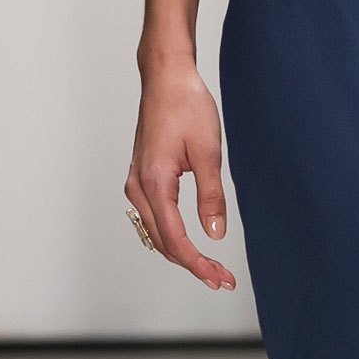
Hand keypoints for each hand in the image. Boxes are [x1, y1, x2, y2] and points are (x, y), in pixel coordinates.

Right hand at [125, 57, 236, 290]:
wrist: (166, 79)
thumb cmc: (186, 107)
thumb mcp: (209, 152)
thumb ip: (211, 196)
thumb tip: (215, 235)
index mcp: (155, 184)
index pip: (176, 239)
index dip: (198, 264)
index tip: (220, 278)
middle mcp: (138, 188)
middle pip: (163, 243)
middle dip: (193, 264)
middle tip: (222, 278)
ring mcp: (136, 183)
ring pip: (156, 233)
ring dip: (181, 252)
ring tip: (211, 266)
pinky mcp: (140, 177)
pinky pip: (153, 218)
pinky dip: (171, 235)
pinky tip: (191, 241)